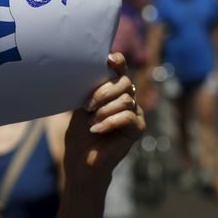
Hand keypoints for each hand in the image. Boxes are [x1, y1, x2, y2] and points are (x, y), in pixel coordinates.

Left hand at [65, 53, 144, 177]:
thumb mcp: (81, 107)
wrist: (81, 158)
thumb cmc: (79, 132)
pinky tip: (97, 130)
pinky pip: (128, 116)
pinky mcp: (138, 128)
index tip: (109, 60)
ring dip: (103, 111)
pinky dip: (109, 122)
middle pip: (124, 83)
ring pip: (125, 100)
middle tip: (87, 107)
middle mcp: (126, 98)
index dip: (118, 63)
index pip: (119, 71)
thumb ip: (89, 90)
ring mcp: (135, 112)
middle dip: (102, 93)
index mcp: (112, 91)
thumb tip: (88, 71)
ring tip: (91, 123)